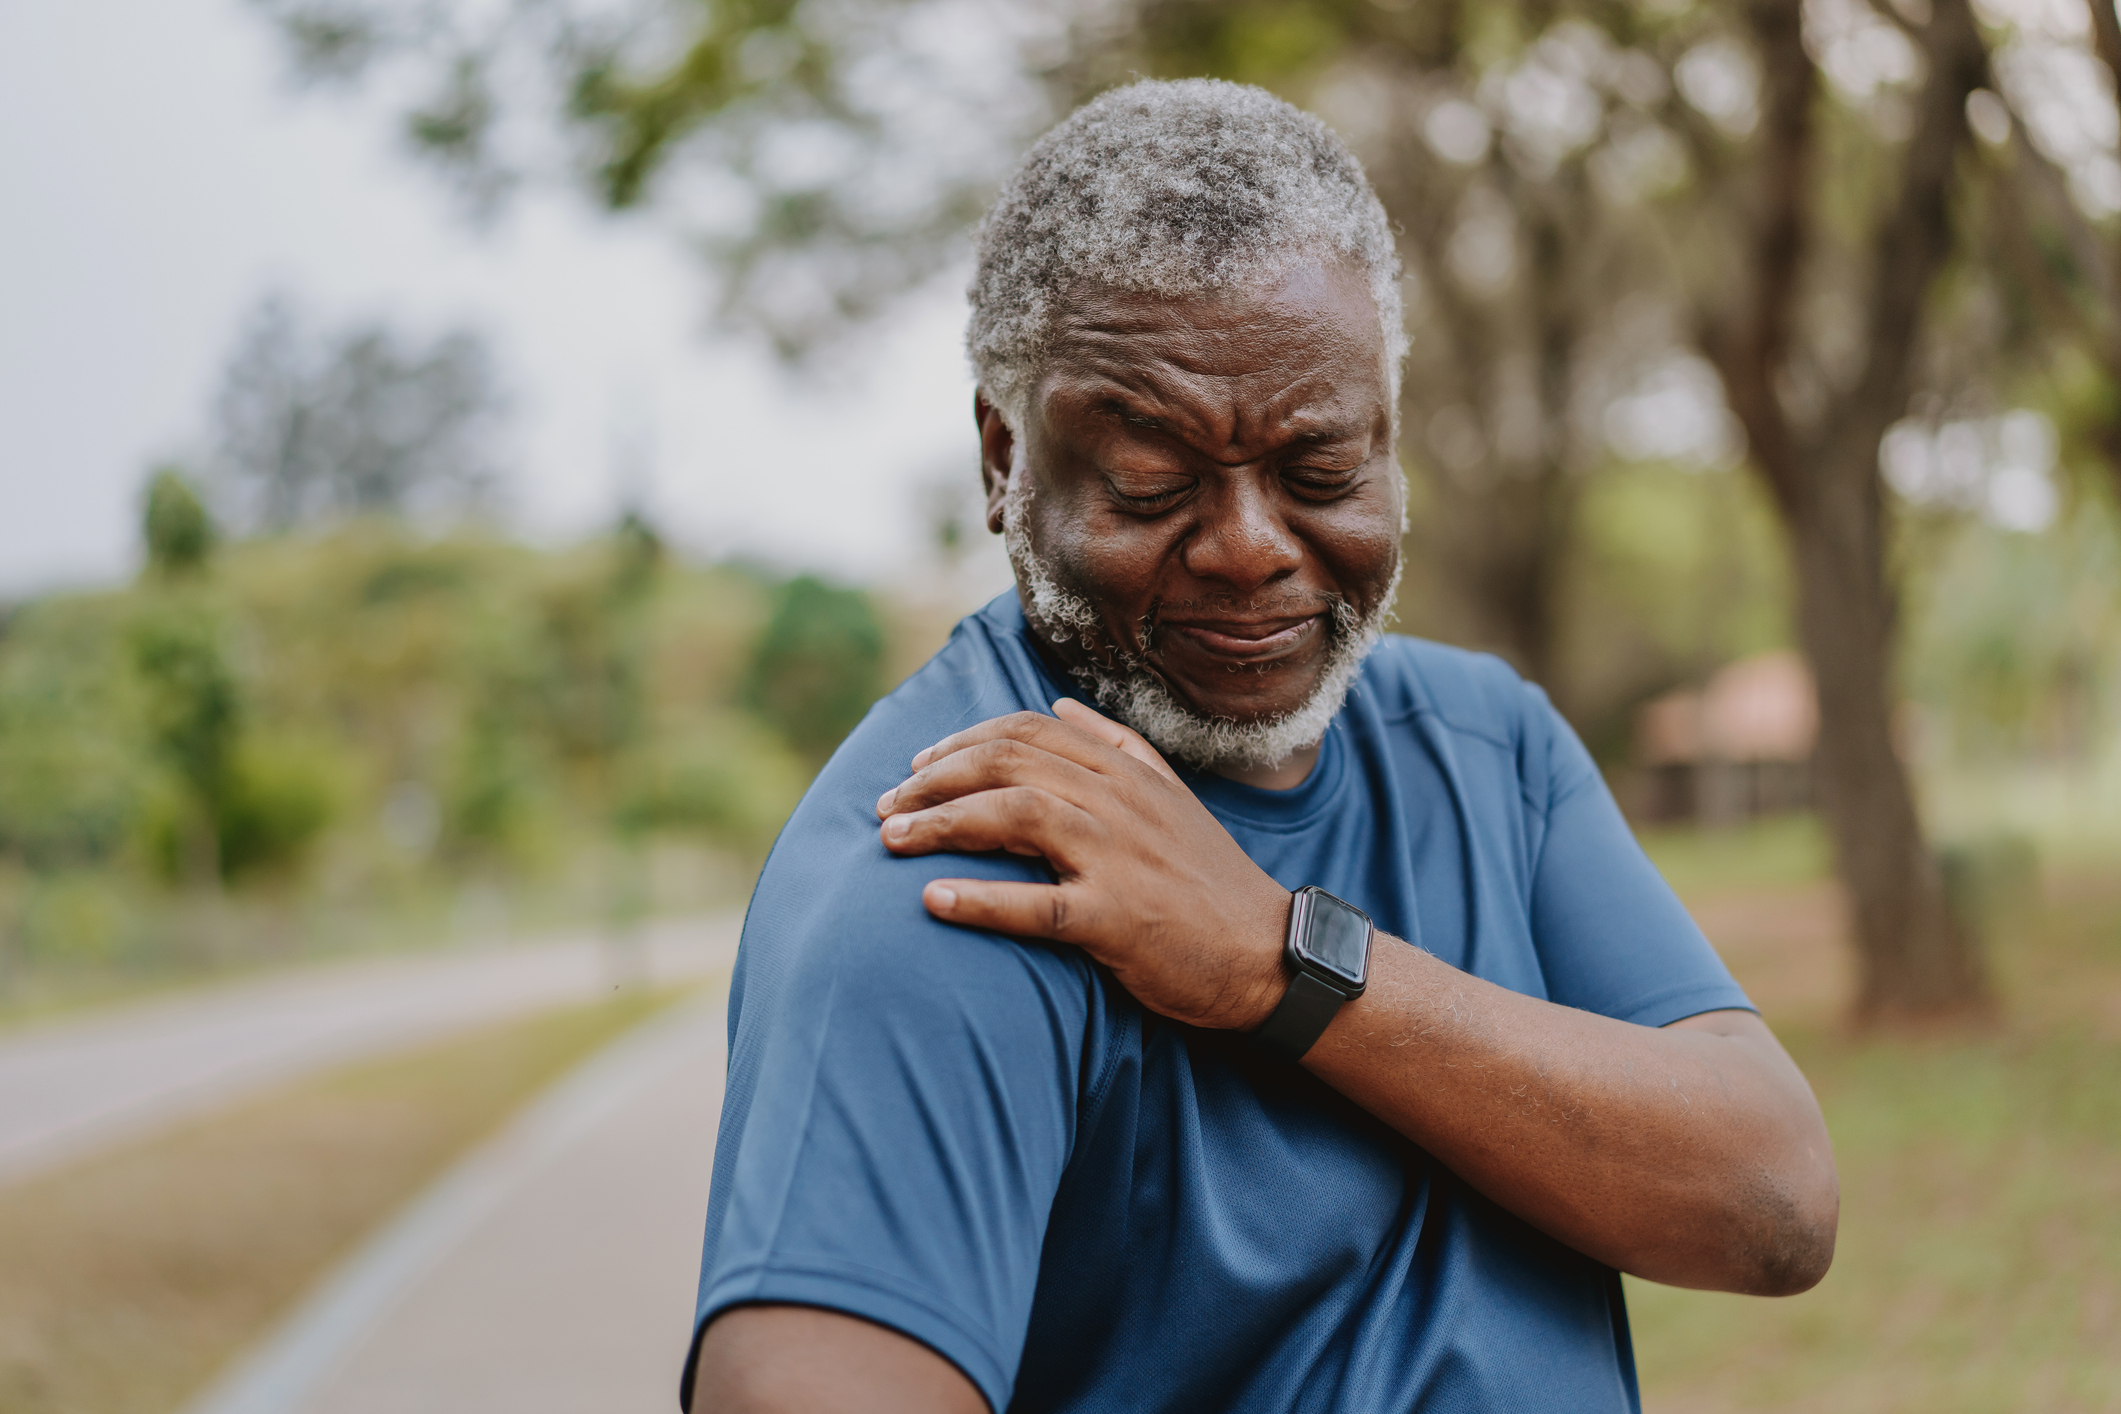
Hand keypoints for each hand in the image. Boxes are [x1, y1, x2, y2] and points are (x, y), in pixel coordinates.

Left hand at [876, 699, 1290, 1031]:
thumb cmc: (1209, 882)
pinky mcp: (1119, 919)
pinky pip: (1038, 904)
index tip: (917, 768)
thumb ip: (1115, 746)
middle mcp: (1119, 802)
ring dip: (941, 825)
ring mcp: (1119, 857)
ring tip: (891, 842)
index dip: (961, 742)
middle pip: (1007, 764)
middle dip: (933, 780)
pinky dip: (980, 900)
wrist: (1267, 955)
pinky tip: (934, 899)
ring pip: (1014, 816)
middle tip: (886, 808)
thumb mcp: (1170, 797)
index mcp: (1125, 772)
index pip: (1026, 732)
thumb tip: (1058, 706)